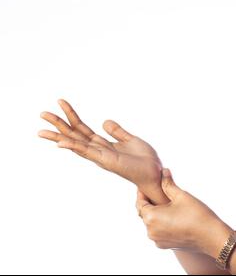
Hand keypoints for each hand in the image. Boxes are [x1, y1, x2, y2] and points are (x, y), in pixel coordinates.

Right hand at [38, 99, 168, 202]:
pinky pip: (87, 152)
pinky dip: (73, 147)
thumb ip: (117, 131)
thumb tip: (104, 121)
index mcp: (103, 145)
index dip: (71, 116)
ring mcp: (100, 157)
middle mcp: (98, 151)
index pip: (82, 129)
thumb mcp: (130, 140)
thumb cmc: (144, 160)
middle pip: (74, 135)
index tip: (61, 102)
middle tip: (42, 113)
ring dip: (58, 136)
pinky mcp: (106, 161)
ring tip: (41, 129)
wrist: (155, 173)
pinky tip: (60, 143)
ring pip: (75, 143)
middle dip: (58, 124)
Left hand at [136, 168, 231, 255]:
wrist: (211, 237)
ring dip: (155, 213)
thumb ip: (168, 183)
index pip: (140, 202)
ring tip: (165, 203)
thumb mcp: (182, 196)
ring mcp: (157, 240)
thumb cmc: (197, 215)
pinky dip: (161, 223)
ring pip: (151, 223)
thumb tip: (163, 171)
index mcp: (151, 218)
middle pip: (144, 213)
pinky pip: (158, 231)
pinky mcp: (164, 245)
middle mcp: (150, 231)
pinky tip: (171, 216)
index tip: (146, 184)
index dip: (142, 192)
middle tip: (156, 190)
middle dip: (149, 202)